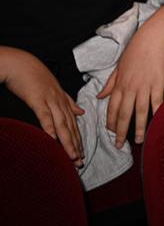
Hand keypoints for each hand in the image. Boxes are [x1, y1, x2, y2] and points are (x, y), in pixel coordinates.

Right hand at [2, 49, 84, 163]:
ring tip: (72, 156)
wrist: (21, 63)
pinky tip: (52, 139)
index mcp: (63, 101)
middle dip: (76, 146)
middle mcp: (59, 102)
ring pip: (62, 124)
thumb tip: (81, 112)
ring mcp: (50, 101)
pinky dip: (49, 127)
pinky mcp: (37, 99)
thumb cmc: (35, 76)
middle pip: (70, 127)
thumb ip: (68, 102)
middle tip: (80, 162)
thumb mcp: (54, 89)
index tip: (81, 154)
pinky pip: (45, 115)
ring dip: (68, 141)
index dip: (78, 140)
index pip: (73, 124)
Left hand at [98, 27, 163, 146]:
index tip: (111, 133)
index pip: (112, 108)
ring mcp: (144, 87)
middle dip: (121, 131)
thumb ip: (109, 84)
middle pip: (124, 114)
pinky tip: (157, 123)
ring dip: (139, 128)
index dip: (111, 122)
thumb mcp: (118, 67)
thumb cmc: (135, 51)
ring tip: (139, 140)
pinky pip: (156, 102)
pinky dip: (156, 113)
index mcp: (119, 85)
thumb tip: (100, 97)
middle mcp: (130, 88)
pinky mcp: (158, 84)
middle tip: (120, 145)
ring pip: (140, 112)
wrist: (152, 39)